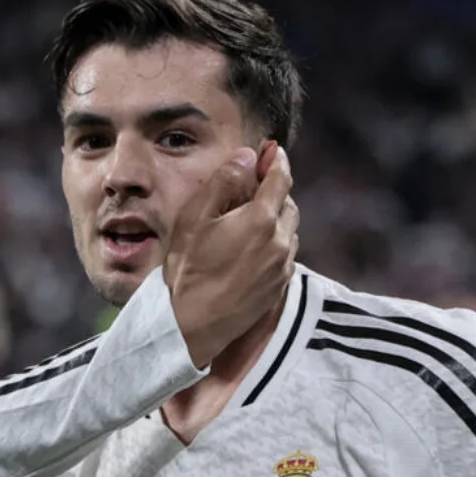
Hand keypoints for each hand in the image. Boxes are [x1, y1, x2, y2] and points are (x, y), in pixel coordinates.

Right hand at [162, 142, 298, 368]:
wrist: (191, 325)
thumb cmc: (187, 270)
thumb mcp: (194, 218)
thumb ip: (223, 182)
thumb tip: (247, 157)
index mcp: (261, 218)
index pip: (280, 178)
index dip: (275, 161)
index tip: (271, 151)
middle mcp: (280, 241)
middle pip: (288, 204)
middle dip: (275, 191)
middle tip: (252, 188)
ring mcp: (282, 267)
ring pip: (288, 231)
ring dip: (275, 219)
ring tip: (249, 222)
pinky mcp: (278, 288)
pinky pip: (284, 256)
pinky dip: (274, 245)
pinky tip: (250, 251)